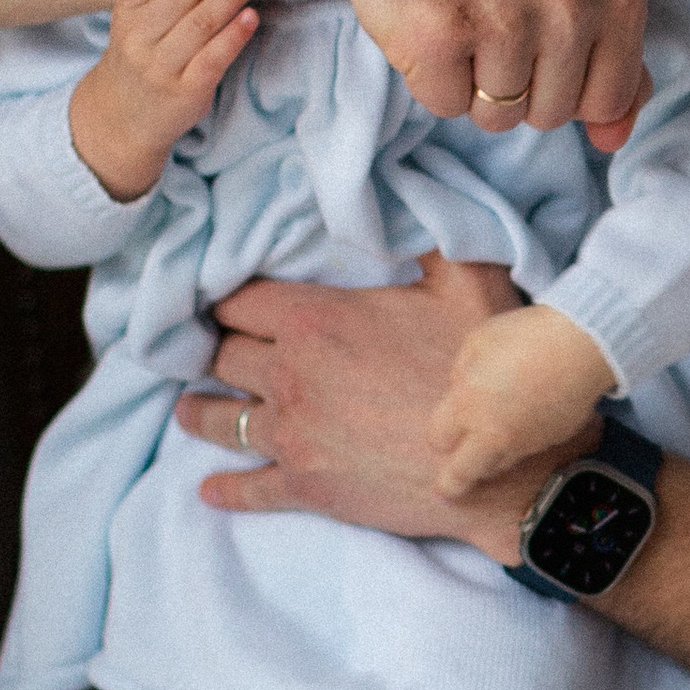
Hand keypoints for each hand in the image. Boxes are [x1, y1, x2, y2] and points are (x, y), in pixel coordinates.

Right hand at [67, 0, 265, 197]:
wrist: (123, 119)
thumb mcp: (136, 23)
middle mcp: (139, 39)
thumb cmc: (141, 57)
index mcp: (126, 13)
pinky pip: (213, 59)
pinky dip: (234, 36)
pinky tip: (252, 16)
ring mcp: (161, 67)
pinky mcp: (186, 92)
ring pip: (199, 23)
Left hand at [179, 255, 582, 553]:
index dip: (229, 297)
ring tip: (189, 409)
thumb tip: (401, 201)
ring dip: (201, 411)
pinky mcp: (307, 487)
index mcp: (315, 320)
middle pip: (222, 355)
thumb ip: (423, 237)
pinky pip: (250, 487)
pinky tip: (210, 488)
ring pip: (220, 419)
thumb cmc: (482, 371)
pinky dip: (226, 488)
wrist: (499, 467)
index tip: (223, 300)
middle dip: (213, 348)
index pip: (239, 299)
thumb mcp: (467, 281)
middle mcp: (289, 375)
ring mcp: (292, 436)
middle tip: (204, 348)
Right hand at [287, 0, 647, 140]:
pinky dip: (429, 75)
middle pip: (554, 117)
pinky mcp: (441, 34)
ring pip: (499, 118)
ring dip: (470, 81)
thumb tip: (615, 142)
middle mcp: (573, 0)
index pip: (611, 99)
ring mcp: (507, 17)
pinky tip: (426, 18)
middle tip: (488, 12)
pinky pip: (446, 107)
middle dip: (515, 85)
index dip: (565, 80)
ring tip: (459, 13)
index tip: (535, 23)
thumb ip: (611, 62)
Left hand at [428, 303, 616, 500]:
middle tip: (447, 488)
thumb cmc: (527, 335)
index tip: (444, 432)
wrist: (582, 346)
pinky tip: (527, 418)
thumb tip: (462, 389)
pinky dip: (521, 442)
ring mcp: (524, 442)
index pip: (438, 438)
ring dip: (489, 460)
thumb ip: (461, 371)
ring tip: (491, 444)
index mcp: (467, 405)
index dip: (440, 434)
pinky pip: (527, 450)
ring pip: (498, 466)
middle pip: (463, 473)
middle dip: (452, 482)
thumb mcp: (478, 341)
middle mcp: (492, 432)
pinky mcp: (550, 441)